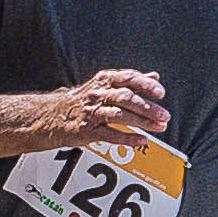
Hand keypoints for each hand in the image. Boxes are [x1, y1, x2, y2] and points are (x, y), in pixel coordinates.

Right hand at [39, 67, 167, 148]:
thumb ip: (131, 81)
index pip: (129, 78)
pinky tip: (141, 140)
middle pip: (126, 98)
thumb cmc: (83, 100)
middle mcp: (98, 93)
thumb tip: (154, 76)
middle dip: (148, 107)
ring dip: (142, 122)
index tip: (160, 93)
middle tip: (164, 115)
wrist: (53, 116)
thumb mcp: (106, 85)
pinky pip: (110, 134)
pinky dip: (127, 138)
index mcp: (105, 80)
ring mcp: (92, 112)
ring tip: (158, 127)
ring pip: (119, 115)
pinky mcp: (87, 130)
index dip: (146, 85)